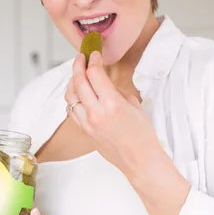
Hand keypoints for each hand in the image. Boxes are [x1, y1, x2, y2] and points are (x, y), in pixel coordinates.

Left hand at [65, 51, 161, 176]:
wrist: (140, 160)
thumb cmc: (143, 135)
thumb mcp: (135, 105)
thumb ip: (118, 92)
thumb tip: (107, 84)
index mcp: (112, 103)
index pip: (94, 74)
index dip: (93, 60)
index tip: (94, 54)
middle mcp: (96, 112)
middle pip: (78, 81)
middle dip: (78, 65)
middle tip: (80, 57)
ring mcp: (88, 123)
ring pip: (70, 96)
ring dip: (72, 82)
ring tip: (77, 75)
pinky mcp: (86, 132)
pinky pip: (72, 111)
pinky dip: (72, 100)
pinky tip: (77, 95)